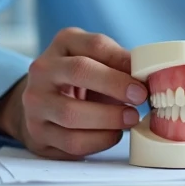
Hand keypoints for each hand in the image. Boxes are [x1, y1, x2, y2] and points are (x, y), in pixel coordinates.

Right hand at [0, 27, 146, 159]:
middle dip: (114, 86)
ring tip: (131, 119)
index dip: (122, 62)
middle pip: (80, 71)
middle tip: (140, 99)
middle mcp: (43, 69)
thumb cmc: (80, 80)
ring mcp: (36, 102)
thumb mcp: (96, 61)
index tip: (143, 80)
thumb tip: (148, 76)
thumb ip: (119, 64)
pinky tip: (113, 134)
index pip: (95, 46)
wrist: (43, 104)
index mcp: (64, 43)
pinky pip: (71, 142)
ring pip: (72, 113)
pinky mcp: (37, 133)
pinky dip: (99, 140)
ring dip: (109, 119)